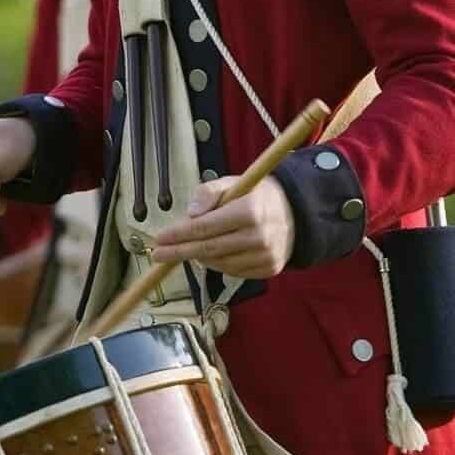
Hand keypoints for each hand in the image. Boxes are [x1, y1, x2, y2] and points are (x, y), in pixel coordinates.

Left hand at [149, 176, 294, 278]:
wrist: (296, 214)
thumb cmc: (258, 196)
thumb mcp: (233, 183)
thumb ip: (208, 192)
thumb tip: (190, 214)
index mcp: (250, 211)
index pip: (205, 227)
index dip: (179, 234)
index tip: (160, 238)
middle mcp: (260, 237)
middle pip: (209, 249)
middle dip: (179, 252)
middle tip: (159, 254)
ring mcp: (265, 256)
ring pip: (219, 263)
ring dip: (198, 257)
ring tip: (187, 249)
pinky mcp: (268, 269)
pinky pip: (232, 271)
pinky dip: (216, 264)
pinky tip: (209, 254)